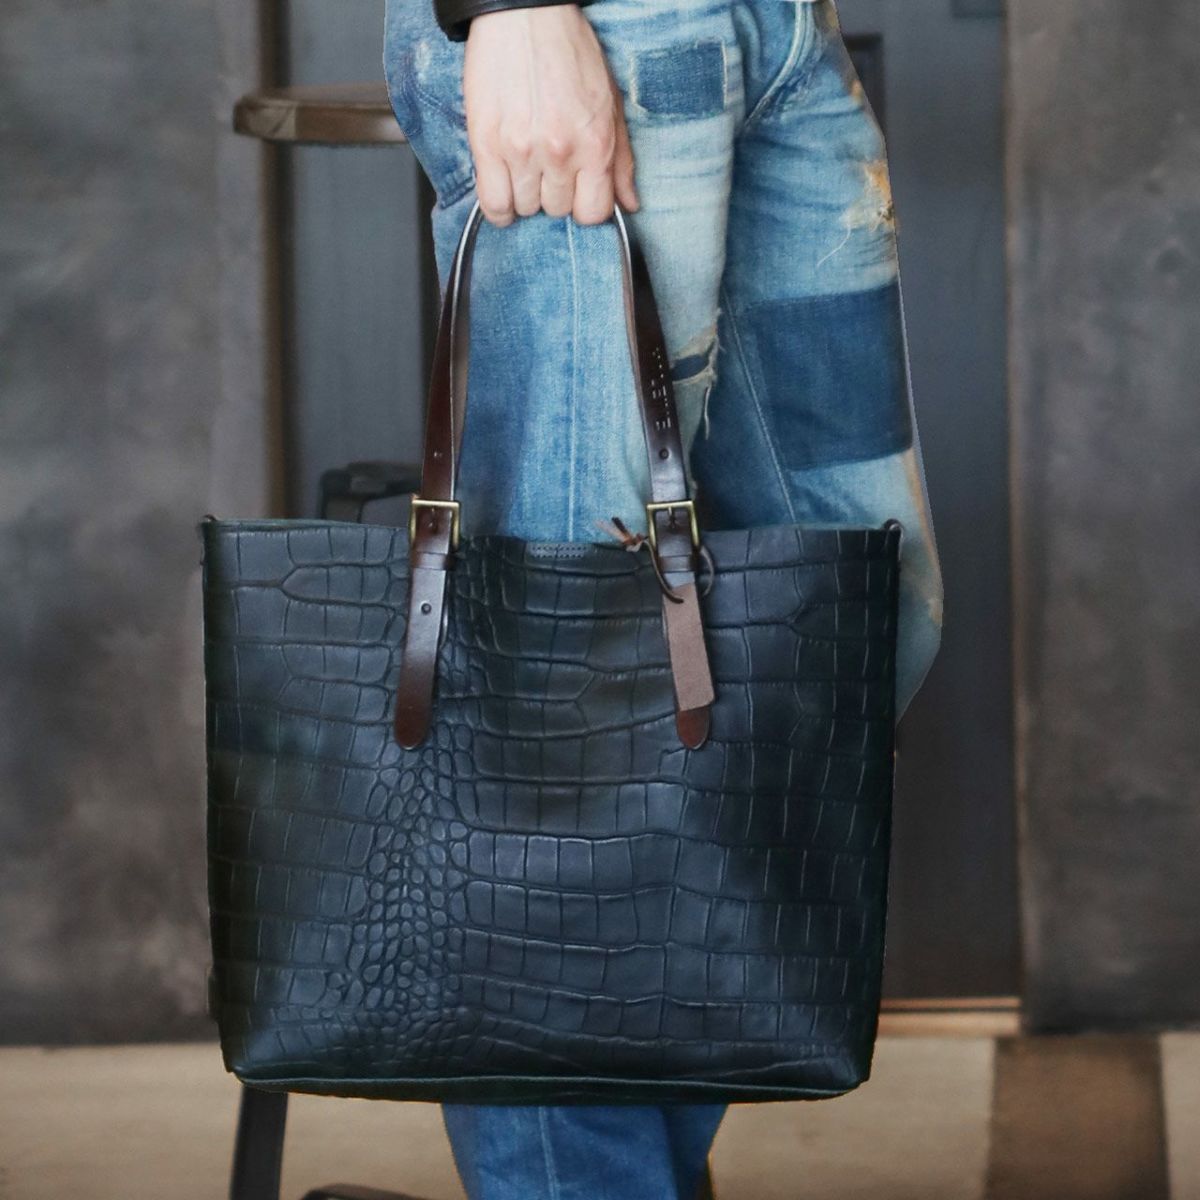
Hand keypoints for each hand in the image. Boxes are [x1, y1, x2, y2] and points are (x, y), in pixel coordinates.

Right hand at [462, 4, 639, 225]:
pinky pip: (494, 203)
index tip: (576, 192)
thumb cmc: (569, 52)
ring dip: (525, 194)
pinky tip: (504, 187)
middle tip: (548, 165)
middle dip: (553, 193)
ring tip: (525, 164)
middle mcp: (560, 153)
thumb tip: (629, 203)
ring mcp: (522, 152)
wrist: (524, 15)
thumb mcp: (610, 103)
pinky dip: (499, 206)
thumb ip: (621, 160)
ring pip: (525, 208)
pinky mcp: (487, 145)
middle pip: (556, 211)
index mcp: (595, 145)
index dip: (584, 205)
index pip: (592, 214)